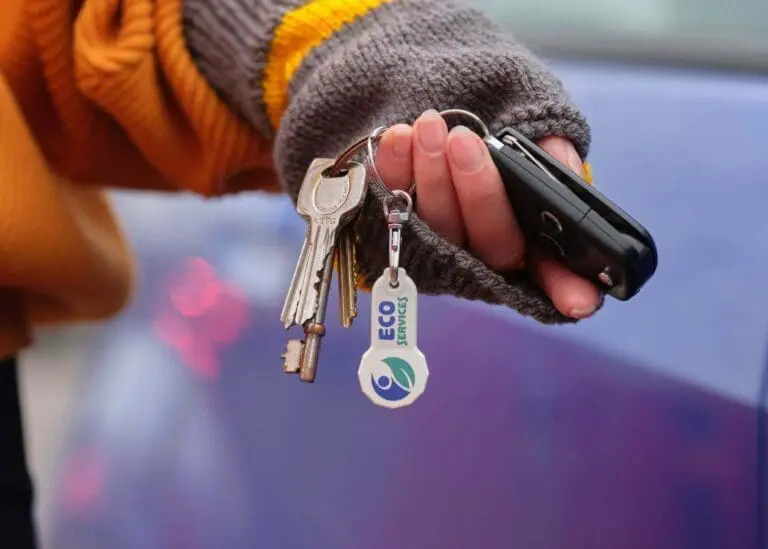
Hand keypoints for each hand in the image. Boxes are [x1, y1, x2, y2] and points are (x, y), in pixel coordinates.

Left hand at [375, 110, 601, 318]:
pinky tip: (401, 138)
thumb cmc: (501, 134)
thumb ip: (554, 151)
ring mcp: (441, 245)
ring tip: (430, 127)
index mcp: (534, 238)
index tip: (578, 301)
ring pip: (439, 227)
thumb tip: (557, 164)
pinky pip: (392, 206)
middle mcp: (488, 253)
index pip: (556, 272)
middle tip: (464, 142)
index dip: (567, 288)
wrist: (440, 120)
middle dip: (478, 191)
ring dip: (431, 175)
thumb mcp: (538, 134)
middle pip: (490, 242)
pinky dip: (393, 170)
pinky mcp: (396, 226)